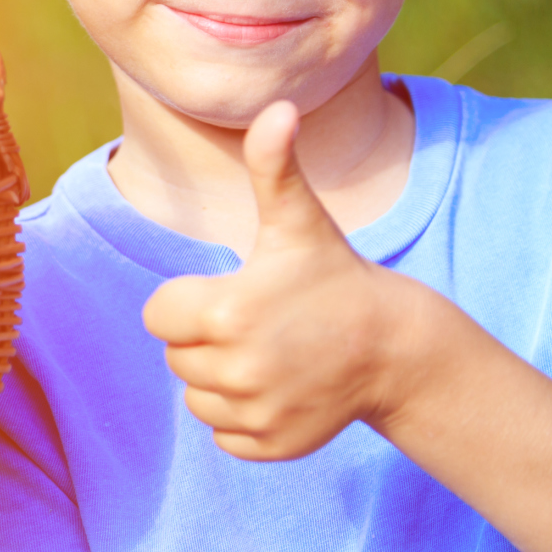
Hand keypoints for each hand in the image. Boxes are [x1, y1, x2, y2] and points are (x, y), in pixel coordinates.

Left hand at [140, 101, 424, 460]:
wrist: (393, 347)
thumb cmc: (332, 275)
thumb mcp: (297, 220)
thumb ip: (274, 164)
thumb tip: (279, 106)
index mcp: (225, 312)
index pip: (158, 315)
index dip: (188, 302)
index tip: (231, 293)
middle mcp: (235, 369)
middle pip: (177, 357)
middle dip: (206, 339)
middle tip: (258, 322)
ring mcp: (255, 411)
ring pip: (197, 397)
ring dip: (221, 379)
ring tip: (270, 353)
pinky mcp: (270, 445)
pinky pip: (224, 434)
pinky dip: (243, 416)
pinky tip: (281, 388)